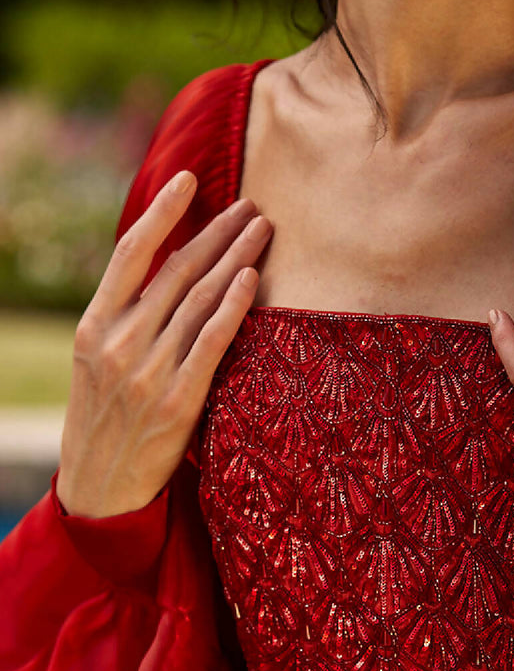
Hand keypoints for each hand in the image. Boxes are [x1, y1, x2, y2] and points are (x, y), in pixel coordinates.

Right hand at [57, 170, 272, 518]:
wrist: (99, 491)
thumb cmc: (105, 422)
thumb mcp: (97, 365)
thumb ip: (127, 322)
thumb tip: (170, 279)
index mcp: (94, 326)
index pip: (130, 253)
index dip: (162, 212)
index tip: (190, 179)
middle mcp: (118, 341)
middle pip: (177, 269)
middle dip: (219, 232)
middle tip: (253, 206)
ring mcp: (147, 371)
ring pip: (199, 298)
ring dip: (236, 258)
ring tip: (263, 230)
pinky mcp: (177, 401)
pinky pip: (211, 342)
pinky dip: (232, 306)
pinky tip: (251, 278)